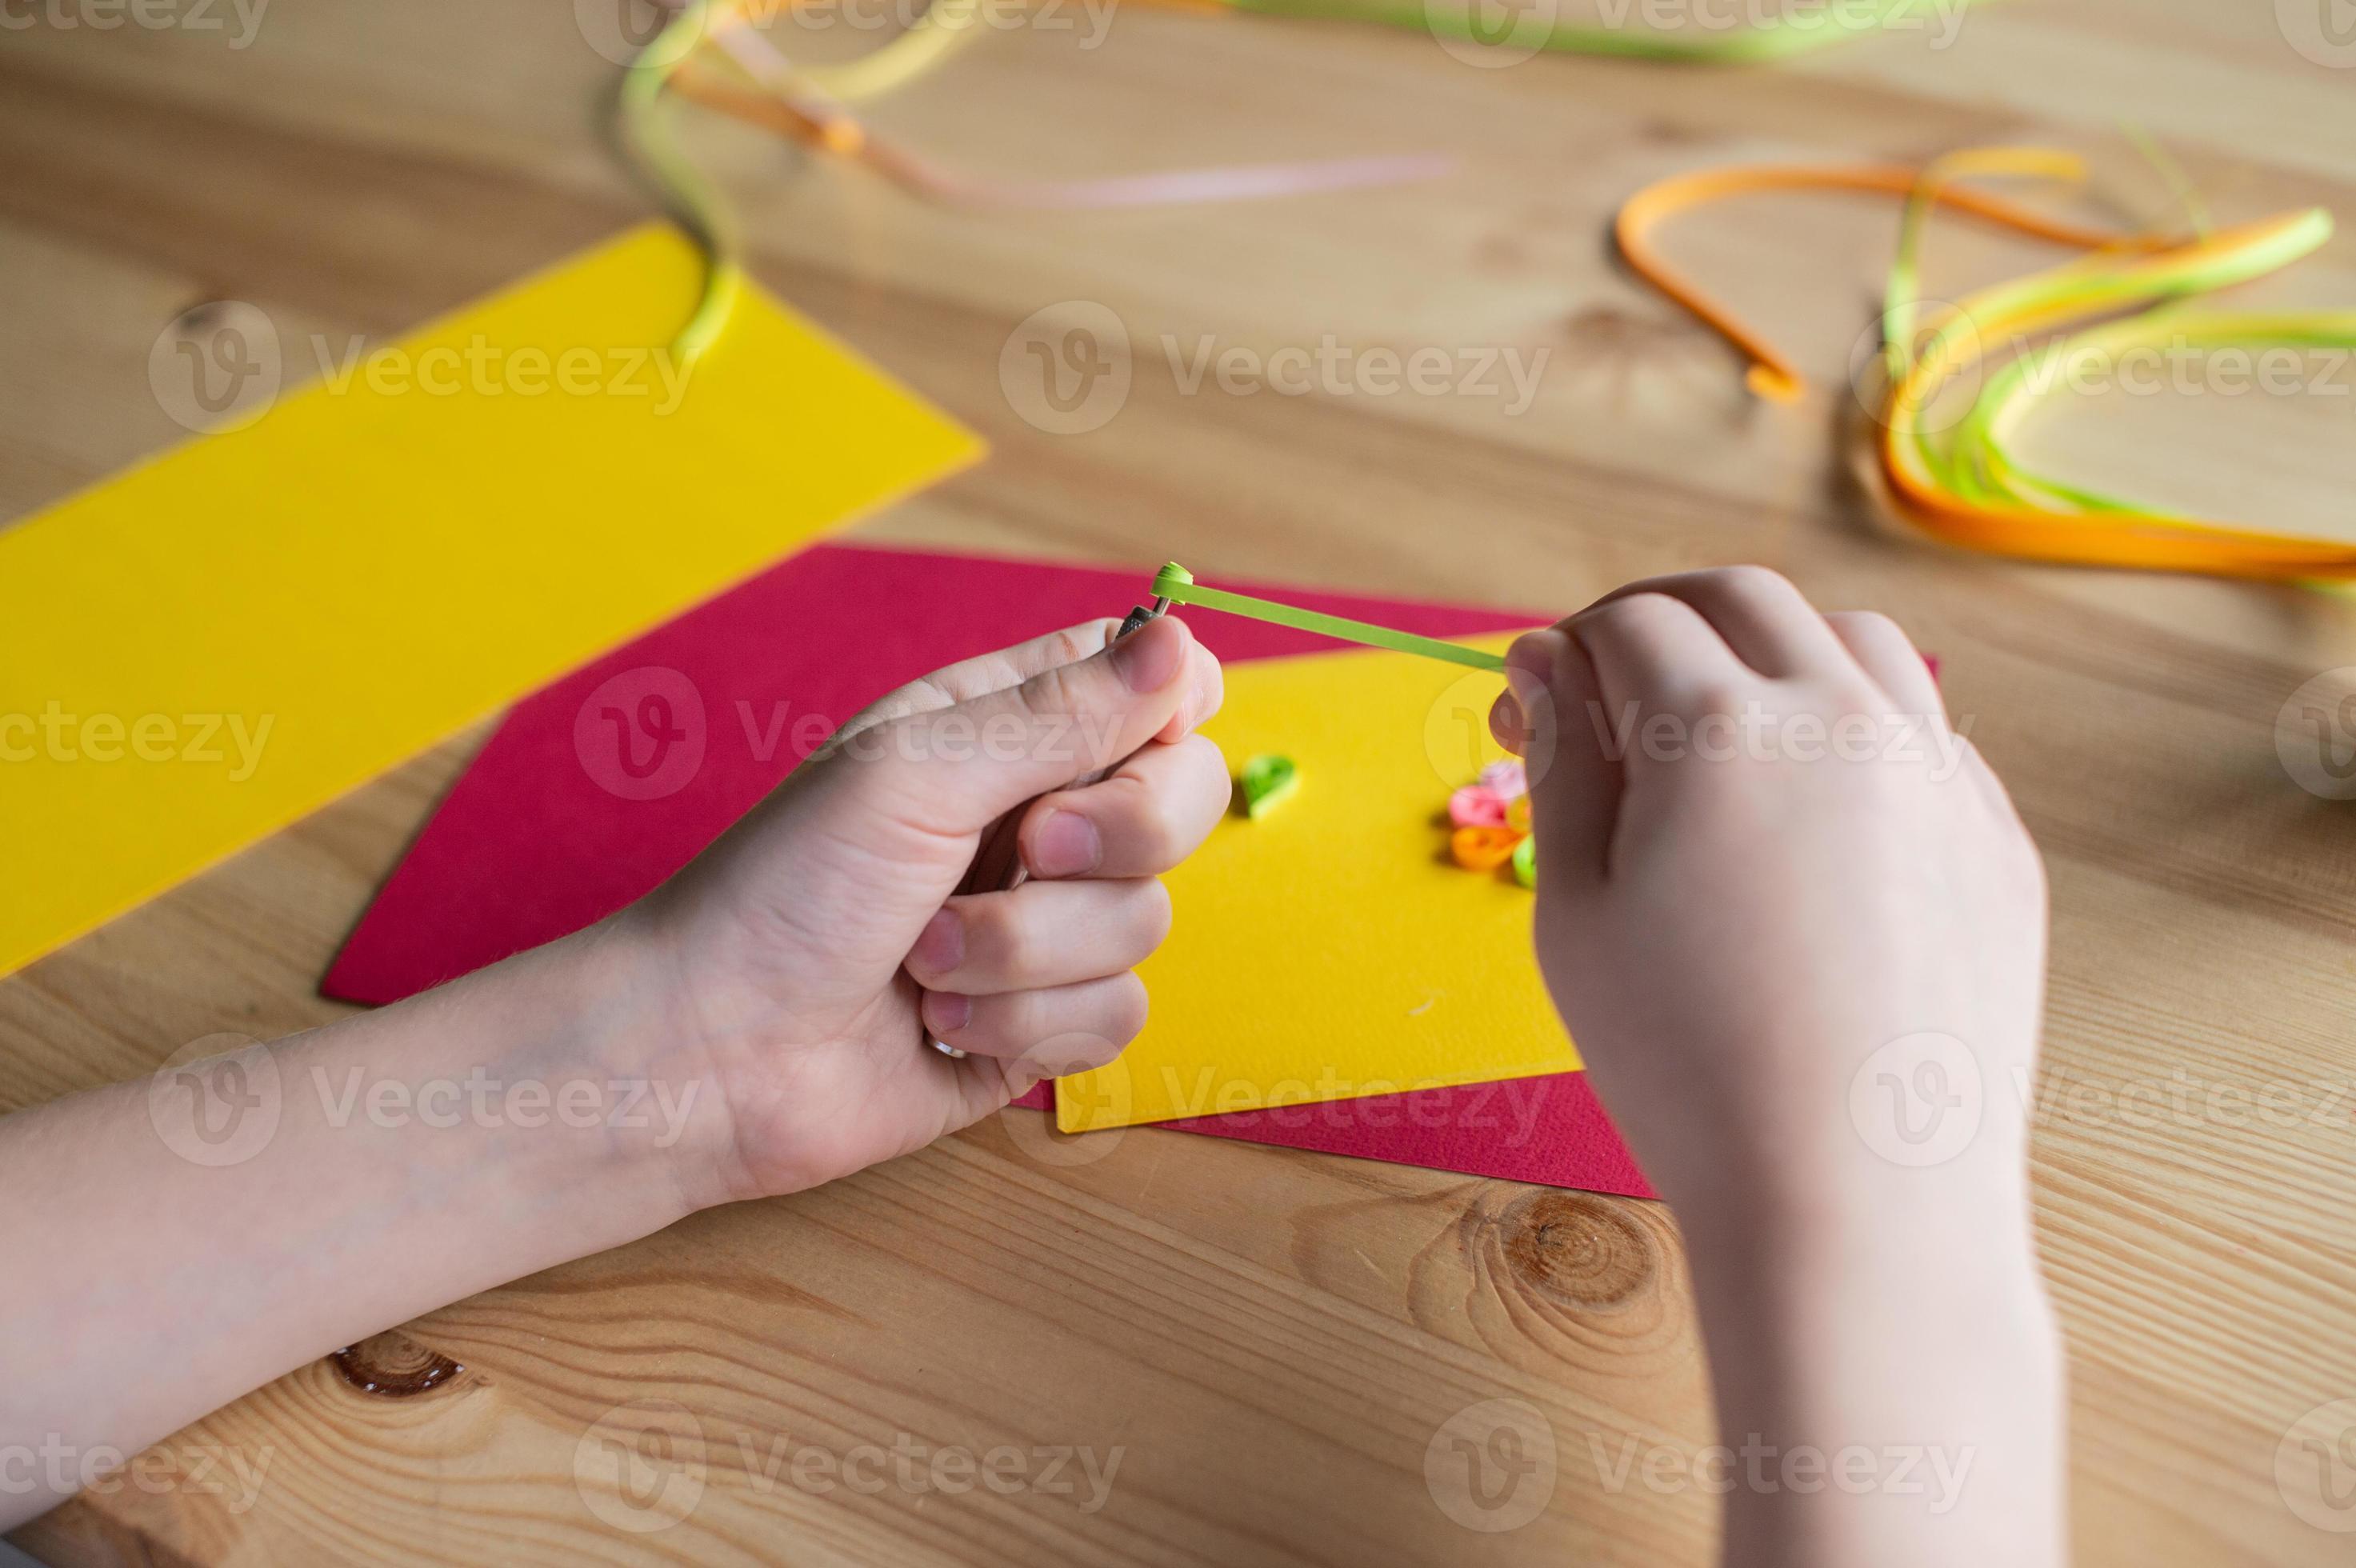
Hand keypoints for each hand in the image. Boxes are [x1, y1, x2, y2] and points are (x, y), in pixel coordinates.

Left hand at [630, 614, 1226, 1206]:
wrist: (708, 1056)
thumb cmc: (783, 891)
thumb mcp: (917, 772)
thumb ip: (1060, 713)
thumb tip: (1185, 643)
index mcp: (1002, 728)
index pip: (1150, 686)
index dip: (1169, 711)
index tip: (1139, 736)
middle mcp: (1036, 819)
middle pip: (1183, 801)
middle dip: (1116, 836)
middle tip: (1027, 848)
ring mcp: (1044, 925)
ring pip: (1146, 922)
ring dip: (1029, 950)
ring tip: (926, 962)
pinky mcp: (1041, 1023)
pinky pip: (1116, 1018)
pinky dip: (1025, 1025)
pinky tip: (941, 1027)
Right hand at [1494, 567, 2061, 1567]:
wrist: (1857, 1206)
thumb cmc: (1685, 1069)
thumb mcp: (1577, 915)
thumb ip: (1562, 767)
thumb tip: (1545, 665)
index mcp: (1719, 727)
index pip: (1628, 622)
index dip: (1565, 653)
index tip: (1536, 709)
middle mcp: (1844, 717)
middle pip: (1743, 598)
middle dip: (1661, 618)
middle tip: (1610, 692)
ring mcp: (1938, 773)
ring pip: (1855, 641)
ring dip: (1772, 653)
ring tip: (1718, 736)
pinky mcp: (1996, 839)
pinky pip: (1926, 732)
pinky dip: (1856, 729)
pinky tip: (1811, 816)